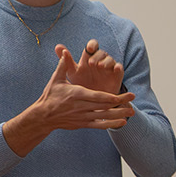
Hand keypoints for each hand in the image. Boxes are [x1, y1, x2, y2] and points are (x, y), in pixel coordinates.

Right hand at [5, 48, 136, 155]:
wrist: (43, 116)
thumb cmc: (50, 96)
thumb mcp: (56, 79)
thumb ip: (63, 66)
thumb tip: (64, 51)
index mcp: (77, 94)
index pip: (98, 96)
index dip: (113, 97)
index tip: (124, 94)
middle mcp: (82, 107)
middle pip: (105, 106)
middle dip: (120, 104)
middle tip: (133, 100)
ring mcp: (83, 117)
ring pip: (104, 117)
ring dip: (119, 115)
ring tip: (132, 113)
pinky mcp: (82, 124)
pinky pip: (99, 125)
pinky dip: (111, 124)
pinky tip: (122, 123)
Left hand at [58, 40, 123, 94]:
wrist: (92, 100)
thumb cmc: (82, 83)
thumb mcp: (73, 72)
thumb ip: (66, 60)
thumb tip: (57, 46)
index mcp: (89, 58)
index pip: (92, 46)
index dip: (92, 45)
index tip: (89, 49)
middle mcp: (100, 61)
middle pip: (101, 52)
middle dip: (97, 56)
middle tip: (91, 63)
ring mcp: (109, 68)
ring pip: (110, 59)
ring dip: (106, 61)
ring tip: (100, 66)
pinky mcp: (116, 75)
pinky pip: (119, 68)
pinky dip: (118, 67)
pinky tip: (115, 69)